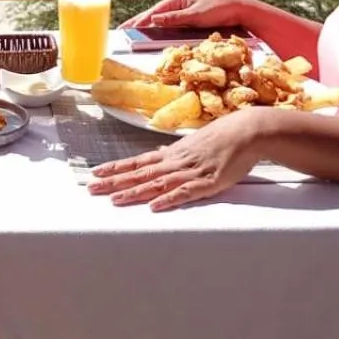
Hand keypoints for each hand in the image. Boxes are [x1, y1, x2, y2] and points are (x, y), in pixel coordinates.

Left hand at [87, 109, 266, 211]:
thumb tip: (157, 153)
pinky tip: (154, 206)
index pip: (137, 162)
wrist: (247, 131)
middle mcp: (175, 162)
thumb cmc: (222, 137)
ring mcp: (190, 172)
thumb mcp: (192, 143)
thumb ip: (173, 152)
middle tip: (92, 189)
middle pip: (140, 173)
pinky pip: (185, 192)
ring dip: (134, 192)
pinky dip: (169, 199)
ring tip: (114, 200)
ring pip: (157, 184)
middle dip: (115, 182)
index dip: (116, 168)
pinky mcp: (207, 182)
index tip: (95, 173)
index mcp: (171, 154)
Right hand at [120, 0, 246, 29]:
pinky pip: (171, 24)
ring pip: (162, 20)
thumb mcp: (196, 15)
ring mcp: (184, 11)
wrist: (240, 10)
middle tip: (123, 31)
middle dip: (139, 23)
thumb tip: (154, 20)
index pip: (154, 11)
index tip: (127, 28)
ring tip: (133, 34)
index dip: (140, 21)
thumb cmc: (220, 9)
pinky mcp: (189, 18)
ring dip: (149, 27)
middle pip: (155, 15)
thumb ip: (174, 18)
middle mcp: (179, 3)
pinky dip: (160, 29)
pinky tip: (153, 35)